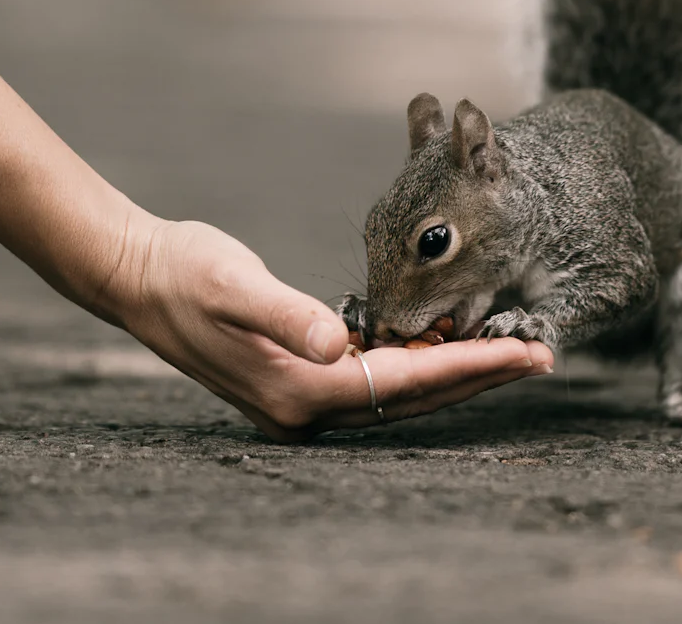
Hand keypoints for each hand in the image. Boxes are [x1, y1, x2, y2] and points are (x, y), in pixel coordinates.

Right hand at [102, 218, 554, 441]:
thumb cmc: (184, 274)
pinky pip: (378, 378)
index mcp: (298, 390)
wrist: (138, 278)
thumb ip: (286, 314)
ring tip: (512, 349)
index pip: (405, 381)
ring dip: (457, 369)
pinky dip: (419, 362)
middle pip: (415, 395)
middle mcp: (306, 407)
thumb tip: (336, 342)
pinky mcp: (303, 378)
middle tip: (543, 353)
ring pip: (402, 390)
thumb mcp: (232, 286)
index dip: (470, 363)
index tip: (527, 350)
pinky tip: (447, 340)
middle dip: (481, 373)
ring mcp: (304, 397)